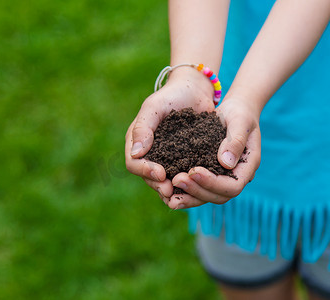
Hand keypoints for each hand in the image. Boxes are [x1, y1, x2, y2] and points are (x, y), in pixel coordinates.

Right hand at [125, 67, 214, 205]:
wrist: (195, 91)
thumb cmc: (172, 95)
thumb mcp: (155, 106)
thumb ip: (143, 127)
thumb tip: (135, 153)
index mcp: (136, 141)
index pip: (133, 163)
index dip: (144, 171)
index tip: (161, 174)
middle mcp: (148, 153)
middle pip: (147, 177)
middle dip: (158, 185)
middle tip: (172, 190)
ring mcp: (165, 158)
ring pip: (164, 181)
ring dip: (172, 189)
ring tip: (183, 194)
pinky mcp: (182, 160)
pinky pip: (180, 176)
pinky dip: (186, 184)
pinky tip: (196, 188)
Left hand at [167, 97, 260, 208]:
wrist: (234, 111)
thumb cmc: (239, 113)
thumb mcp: (240, 121)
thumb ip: (235, 141)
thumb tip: (225, 163)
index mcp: (247, 167)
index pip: (233, 186)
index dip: (213, 182)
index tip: (194, 170)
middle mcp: (236, 177)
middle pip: (219, 196)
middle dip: (197, 190)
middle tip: (176, 179)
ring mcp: (223, 178)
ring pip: (207, 196)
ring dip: (188, 196)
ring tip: (168, 190)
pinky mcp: (210, 175)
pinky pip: (199, 189)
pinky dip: (185, 192)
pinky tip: (169, 188)